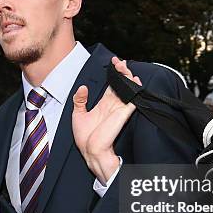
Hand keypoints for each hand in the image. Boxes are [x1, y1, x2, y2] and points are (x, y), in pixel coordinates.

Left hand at [72, 58, 140, 183]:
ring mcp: (119, 109)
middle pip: (121, 84)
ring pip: (128, 89)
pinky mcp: (123, 114)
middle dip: (122, 71)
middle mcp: (113, 105)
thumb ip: (80, 100)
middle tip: (120, 61)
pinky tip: (134, 79)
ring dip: (128, 77)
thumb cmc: (85, 137)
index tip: (113, 62)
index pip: (112, 85)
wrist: (90, 150)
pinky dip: (134, 89)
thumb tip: (82, 87)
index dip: (114, 74)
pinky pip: (132, 99)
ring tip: (125, 66)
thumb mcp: (78, 114)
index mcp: (104, 104)